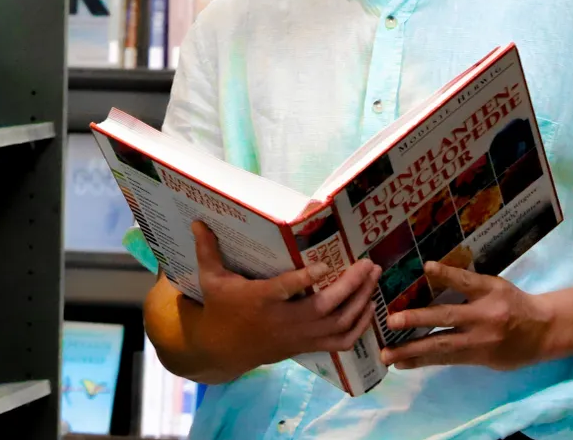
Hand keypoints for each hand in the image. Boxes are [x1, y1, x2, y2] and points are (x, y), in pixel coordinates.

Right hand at [180, 221, 381, 376]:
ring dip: (361, 302)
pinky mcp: (307, 345)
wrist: (223, 350)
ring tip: (374, 278)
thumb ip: (208, 251)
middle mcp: (283, 320)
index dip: (305, 279)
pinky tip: (370, 308)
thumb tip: (198, 222)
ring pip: (338, 324)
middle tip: (368, 264)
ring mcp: (298, 336)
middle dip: (350, 286)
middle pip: (324, 307)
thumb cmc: (219, 308)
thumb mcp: (211, 279)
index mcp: (260, 301)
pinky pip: (341, 342)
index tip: (325, 264)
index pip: (285, 290)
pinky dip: (360, 327)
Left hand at [380, 260, 553, 370]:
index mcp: (490, 291)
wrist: (543, 331)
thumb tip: (426, 275)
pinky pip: (447, 360)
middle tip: (391, 321)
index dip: (447, 274)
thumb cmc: (511, 302)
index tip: (426, 267)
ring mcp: (481, 340)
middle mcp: (485, 315)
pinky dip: (424, 361)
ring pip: (443, 346)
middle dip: (418, 319)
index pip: (466, 281)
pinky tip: (403, 363)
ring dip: (412, 351)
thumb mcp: (494, 285)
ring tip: (388, 355)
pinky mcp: (480, 358)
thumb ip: (466, 283)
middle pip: (448, 316)